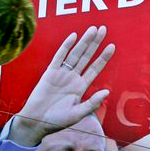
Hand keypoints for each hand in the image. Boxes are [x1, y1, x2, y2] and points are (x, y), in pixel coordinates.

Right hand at [10, 26, 114, 146]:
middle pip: (86, 57)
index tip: (112, 46)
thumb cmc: (57, 121)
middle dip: (95, 43)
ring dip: (84, 41)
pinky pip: (59, 57)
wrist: (37, 122)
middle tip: (103, 29)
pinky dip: (66, 47)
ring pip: (75, 54)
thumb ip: (92, 103)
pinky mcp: (50, 72)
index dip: (103, 58)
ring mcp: (61, 74)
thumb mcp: (77, 114)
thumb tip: (106, 92)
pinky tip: (74, 37)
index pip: (95, 69)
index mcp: (80, 87)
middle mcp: (72, 78)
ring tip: (93, 29)